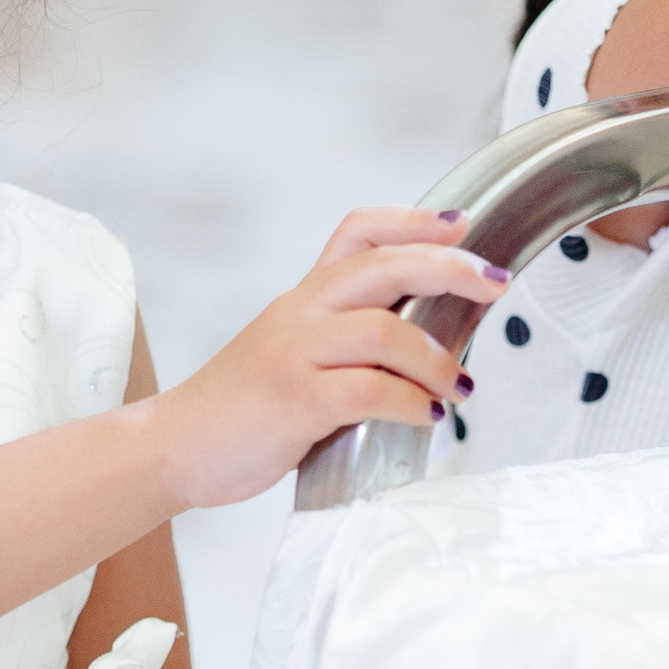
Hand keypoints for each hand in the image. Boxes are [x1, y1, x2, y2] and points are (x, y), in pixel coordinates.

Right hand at [149, 209, 506, 507]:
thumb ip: (345, 340)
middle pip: (384, 265)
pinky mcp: (294, 401)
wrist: (173, 448)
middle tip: (495, 284)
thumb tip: (424, 343)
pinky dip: (411, 403)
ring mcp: (294, 355)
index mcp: (303, 299)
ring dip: (436, 359)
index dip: (412, 221)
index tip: (461, 222)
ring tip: (457, 387)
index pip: (358, 233)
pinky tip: (426, 417)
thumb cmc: (241, 410)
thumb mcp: (292, 354)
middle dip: (449, 268)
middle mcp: (299, 313)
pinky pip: (369, 391)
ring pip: (384, 330)